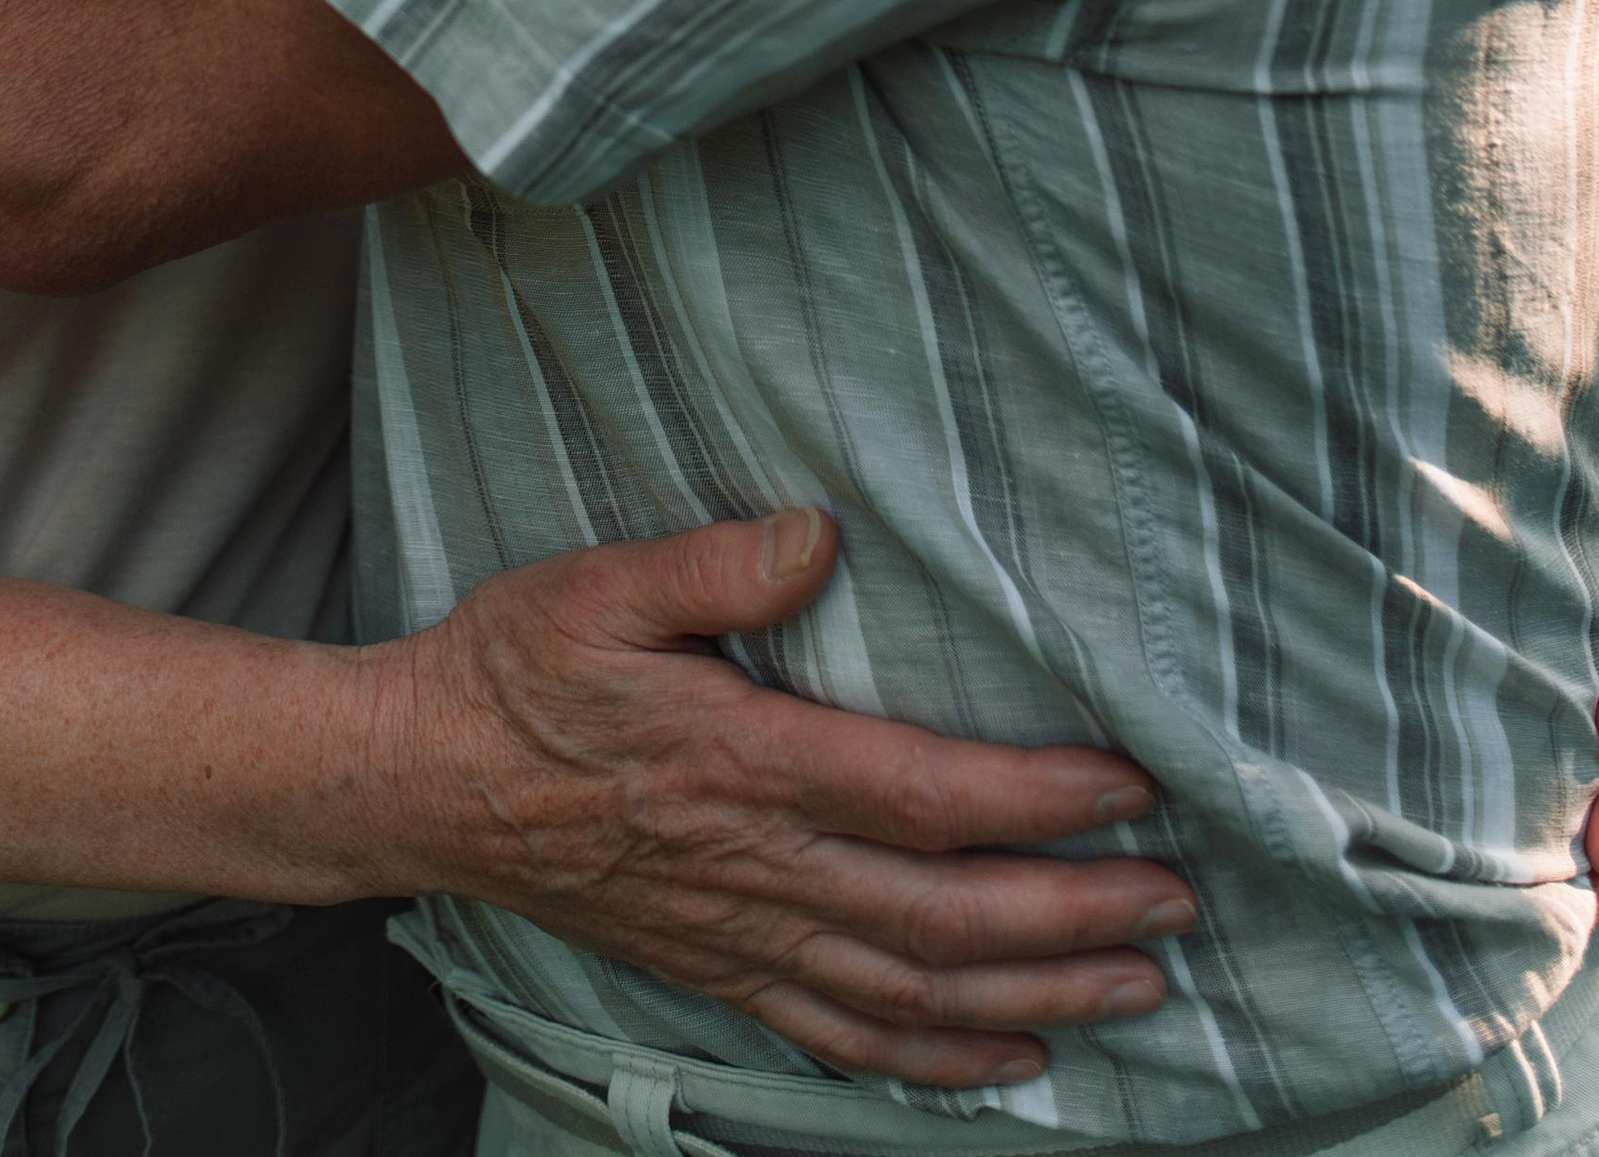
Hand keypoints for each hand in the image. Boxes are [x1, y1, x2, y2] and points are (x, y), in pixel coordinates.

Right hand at [370, 509, 1189, 1086]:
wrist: (422, 783)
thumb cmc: (514, 671)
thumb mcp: (597, 586)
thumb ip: (714, 563)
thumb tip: (820, 536)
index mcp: (741, 763)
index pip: (923, 795)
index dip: (1037, 798)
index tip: (1131, 787)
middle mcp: (758, 867)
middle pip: (946, 916)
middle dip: (1075, 914)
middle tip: (1177, 901)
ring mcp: (741, 936)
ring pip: (915, 993)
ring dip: (1038, 994)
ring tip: (1138, 985)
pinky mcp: (721, 973)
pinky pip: (846, 1038)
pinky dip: (940, 1062)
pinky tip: (1013, 1059)